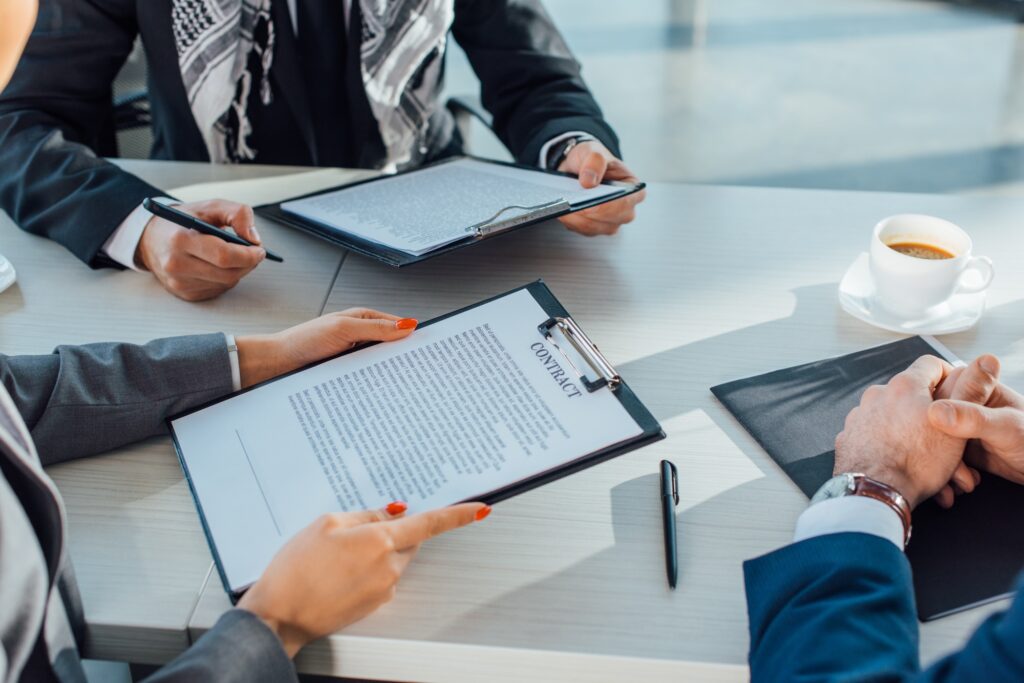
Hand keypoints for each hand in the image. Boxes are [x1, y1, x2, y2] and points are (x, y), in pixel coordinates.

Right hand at [136, 199, 265, 300]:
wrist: (151, 238)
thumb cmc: (183, 221)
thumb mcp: (210, 206)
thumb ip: (237, 214)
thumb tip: (254, 238)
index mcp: (181, 239)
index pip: (224, 256)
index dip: (248, 255)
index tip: (259, 249)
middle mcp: (176, 264)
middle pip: (228, 273)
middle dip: (248, 263)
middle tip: (254, 253)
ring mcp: (179, 282)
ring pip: (226, 283)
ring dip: (238, 270)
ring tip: (233, 255)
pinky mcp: (184, 294)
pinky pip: (218, 289)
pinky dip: (226, 278)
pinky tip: (218, 265)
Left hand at [235, 308, 418, 387]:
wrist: (277, 364)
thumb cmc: (304, 341)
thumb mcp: (344, 330)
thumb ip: (375, 328)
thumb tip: (406, 326)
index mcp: (363, 319)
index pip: (398, 326)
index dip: (414, 336)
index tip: (431, 348)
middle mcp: (361, 337)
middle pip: (392, 347)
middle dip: (405, 358)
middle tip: (423, 372)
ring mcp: (354, 356)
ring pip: (381, 364)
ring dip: (389, 374)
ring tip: (405, 386)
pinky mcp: (347, 373)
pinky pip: (368, 377)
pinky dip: (375, 383)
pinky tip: (382, 392)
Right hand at [237, 501, 490, 656]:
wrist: (279, 615)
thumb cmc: (295, 569)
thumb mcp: (326, 524)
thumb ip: (365, 514)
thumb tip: (393, 513)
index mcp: (379, 540)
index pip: (430, 524)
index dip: (459, 515)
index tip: (481, 509)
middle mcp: (389, 567)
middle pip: (408, 540)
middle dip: (391, 531)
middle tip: (351, 532)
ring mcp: (384, 589)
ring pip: (394, 559)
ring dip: (376, 551)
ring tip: (335, 557)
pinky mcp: (376, 604)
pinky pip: (381, 577)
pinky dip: (366, 570)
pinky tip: (336, 573)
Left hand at [557, 140, 645, 235]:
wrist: (578, 168)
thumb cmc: (592, 160)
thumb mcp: (593, 151)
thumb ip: (595, 160)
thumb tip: (588, 181)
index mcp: (633, 190)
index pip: (625, 203)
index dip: (606, 206)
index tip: (588, 204)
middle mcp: (626, 210)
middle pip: (609, 220)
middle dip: (587, 214)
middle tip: (567, 205)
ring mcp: (610, 222)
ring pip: (592, 227)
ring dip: (575, 218)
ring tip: (560, 207)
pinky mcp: (595, 228)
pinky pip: (581, 230)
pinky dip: (570, 221)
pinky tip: (561, 211)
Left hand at [834, 355, 968, 507]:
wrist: (875, 491)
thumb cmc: (915, 464)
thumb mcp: (955, 428)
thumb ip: (965, 394)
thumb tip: (975, 370)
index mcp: (904, 386)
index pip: (930, 364)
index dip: (948, 375)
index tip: (955, 390)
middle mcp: (877, 395)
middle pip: (910, 396)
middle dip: (929, 417)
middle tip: (943, 440)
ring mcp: (859, 415)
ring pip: (892, 420)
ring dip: (909, 436)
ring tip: (925, 462)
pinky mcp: (848, 436)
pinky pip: (874, 435)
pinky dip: (888, 446)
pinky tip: (901, 463)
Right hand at [930, 354, 1023, 486]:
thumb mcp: (1007, 427)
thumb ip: (972, 417)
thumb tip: (935, 412)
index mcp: (975, 385)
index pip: (937, 390)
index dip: (929, 412)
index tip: (934, 434)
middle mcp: (964, 404)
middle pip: (930, 419)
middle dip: (937, 445)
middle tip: (950, 464)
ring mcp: (960, 428)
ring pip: (933, 442)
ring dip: (940, 465)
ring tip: (960, 480)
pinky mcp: (960, 450)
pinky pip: (941, 459)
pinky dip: (944, 475)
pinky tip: (955, 486)